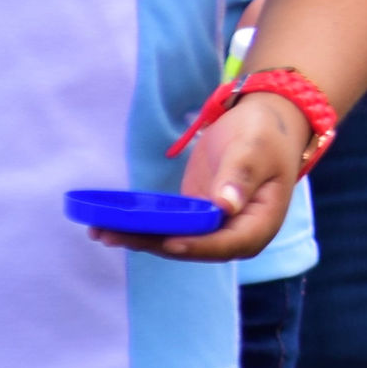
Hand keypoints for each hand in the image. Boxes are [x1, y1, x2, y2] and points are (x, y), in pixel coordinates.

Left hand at [95, 93, 309, 262]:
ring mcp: (216, 227)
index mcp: (260, 223)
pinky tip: (111, 224)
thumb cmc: (266, 132)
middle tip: (111, 234)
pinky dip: (143, 226)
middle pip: (192, 247)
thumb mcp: (255, 148)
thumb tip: (225, 207)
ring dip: (139, 237)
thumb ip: (240, 176)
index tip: (167, 241)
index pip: (226, 243)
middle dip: (152, 243)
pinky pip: (170, 226)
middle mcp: (236, 233)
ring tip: (100, 232)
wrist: (265, 120)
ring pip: (175, 240)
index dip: (196, 245)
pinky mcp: (198, 216)